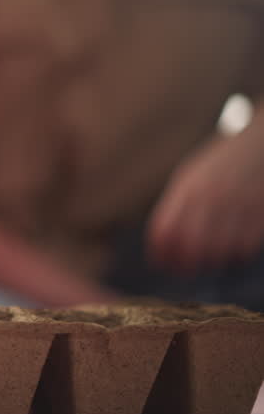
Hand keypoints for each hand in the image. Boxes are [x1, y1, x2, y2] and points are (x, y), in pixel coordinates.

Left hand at [149, 130, 263, 273]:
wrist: (262, 143)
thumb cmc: (221, 163)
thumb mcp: (191, 176)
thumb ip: (176, 205)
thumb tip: (161, 242)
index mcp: (188, 189)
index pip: (164, 230)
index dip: (160, 253)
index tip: (161, 263)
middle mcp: (211, 198)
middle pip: (190, 246)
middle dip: (185, 264)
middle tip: (185, 269)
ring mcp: (237, 206)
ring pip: (218, 252)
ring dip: (211, 261)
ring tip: (209, 258)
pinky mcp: (261, 214)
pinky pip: (245, 248)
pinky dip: (236, 255)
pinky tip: (233, 248)